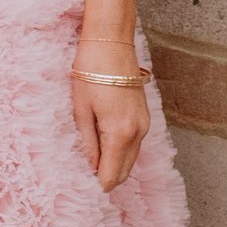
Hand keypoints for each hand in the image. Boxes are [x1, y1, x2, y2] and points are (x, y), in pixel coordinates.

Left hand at [72, 33, 148, 192]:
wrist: (111, 41)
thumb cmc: (90, 71)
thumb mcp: (81, 110)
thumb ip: (88, 143)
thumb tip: (90, 168)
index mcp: (120, 133)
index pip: (112, 176)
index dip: (97, 184)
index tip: (81, 185)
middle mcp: (138, 132)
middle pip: (125, 171)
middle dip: (107, 177)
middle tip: (83, 175)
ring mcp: (144, 124)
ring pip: (131, 158)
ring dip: (114, 164)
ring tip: (91, 159)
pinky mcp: (144, 116)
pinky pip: (134, 144)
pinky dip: (121, 150)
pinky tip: (103, 144)